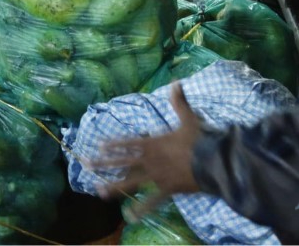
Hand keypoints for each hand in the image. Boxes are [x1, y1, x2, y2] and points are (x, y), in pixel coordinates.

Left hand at [91, 84, 202, 218]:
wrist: (213, 162)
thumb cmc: (199, 140)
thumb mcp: (188, 119)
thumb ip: (179, 102)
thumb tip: (177, 82)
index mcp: (152, 143)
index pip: (128, 143)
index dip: (113, 144)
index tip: (99, 145)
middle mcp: (150, 160)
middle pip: (122, 162)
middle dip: (103, 163)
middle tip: (86, 165)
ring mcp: (156, 176)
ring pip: (131, 182)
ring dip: (115, 187)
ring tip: (99, 192)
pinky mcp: (167, 189)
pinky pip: (153, 200)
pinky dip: (142, 208)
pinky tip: (131, 215)